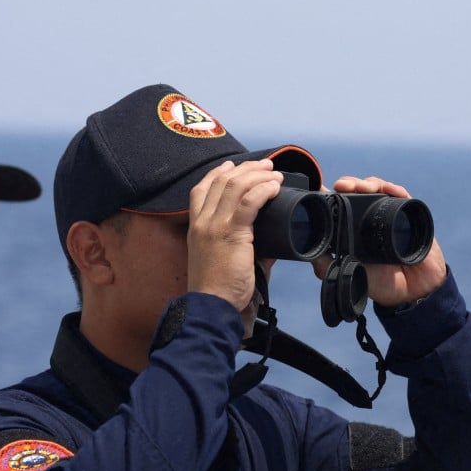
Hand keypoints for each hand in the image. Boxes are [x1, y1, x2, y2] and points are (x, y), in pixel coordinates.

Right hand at [187, 160, 282, 310]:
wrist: (212, 305)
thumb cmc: (218, 288)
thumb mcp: (223, 258)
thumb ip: (243, 244)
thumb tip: (272, 240)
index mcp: (196, 226)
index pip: (201, 189)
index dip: (217, 173)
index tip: (232, 165)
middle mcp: (202, 221)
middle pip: (221, 181)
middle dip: (246, 168)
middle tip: (265, 165)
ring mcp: (214, 225)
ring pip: (236, 186)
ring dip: (258, 175)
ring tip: (274, 174)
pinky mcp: (231, 233)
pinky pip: (248, 202)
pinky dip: (263, 190)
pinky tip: (274, 187)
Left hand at [312, 176, 446, 307]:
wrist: (412, 292)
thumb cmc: (379, 282)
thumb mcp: (349, 274)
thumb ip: (327, 266)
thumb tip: (308, 251)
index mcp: (353, 227)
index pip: (341, 202)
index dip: (333, 193)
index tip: (323, 190)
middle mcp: (370, 217)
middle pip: (357, 190)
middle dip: (349, 183)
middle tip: (342, 186)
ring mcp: (389, 214)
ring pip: (377, 189)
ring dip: (368, 183)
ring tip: (361, 187)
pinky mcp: (408, 215)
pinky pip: (402, 196)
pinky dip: (394, 189)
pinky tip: (387, 189)